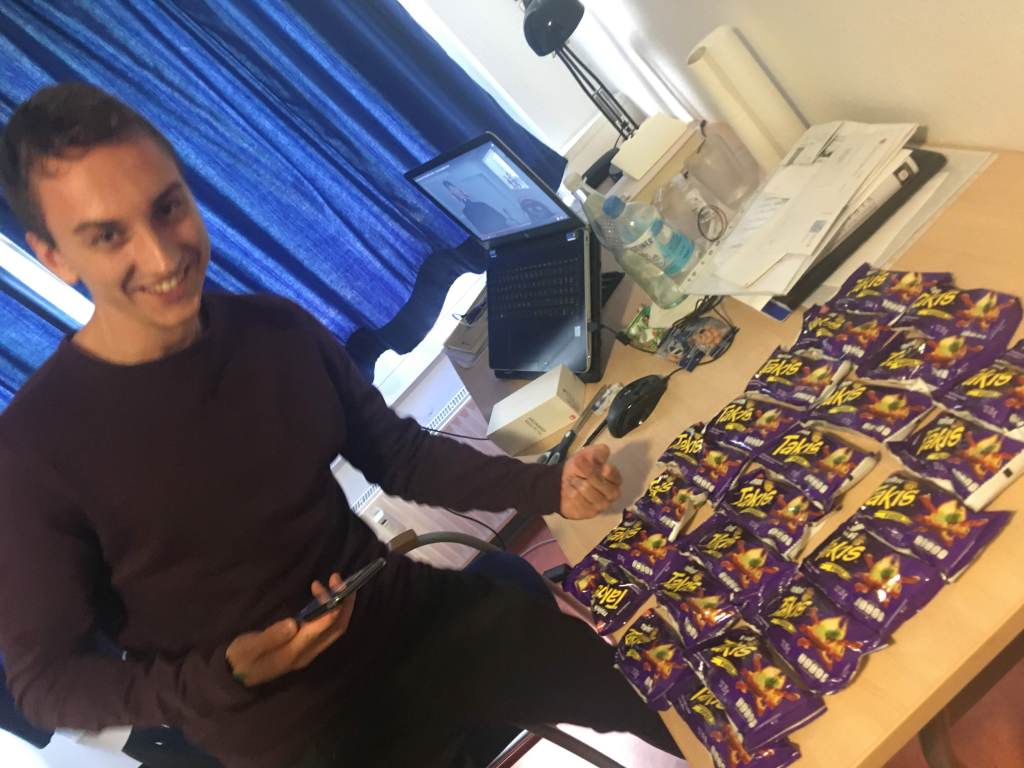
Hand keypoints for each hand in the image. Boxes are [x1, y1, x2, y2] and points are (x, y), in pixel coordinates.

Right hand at [225, 573, 354, 686]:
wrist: (236, 674)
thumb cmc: (242, 658)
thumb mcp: (249, 648)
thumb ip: (270, 637)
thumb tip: (292, 624)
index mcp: (294, 653)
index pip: (320, 631)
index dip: (330, 610)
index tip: (331, 589)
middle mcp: (307, 653)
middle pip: (337, 628)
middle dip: (344, 603)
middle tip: (337, 578)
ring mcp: (309, 649)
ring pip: (334, 627)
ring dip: (339, 604)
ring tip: (331, 581)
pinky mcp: (306, 645)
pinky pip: (327, 626)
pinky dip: (331, 608)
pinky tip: (322, 594)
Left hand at [559, 443, 621, 519]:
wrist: (561, 483)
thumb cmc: (579, 469)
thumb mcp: (588, 454)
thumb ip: (598, 451)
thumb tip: (604, 452)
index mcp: (615, 479)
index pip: (615, 476)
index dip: (606, 470)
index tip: (599, 465)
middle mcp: (612, 494)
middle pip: (601, 484)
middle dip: (587, 473)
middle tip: (578, 466)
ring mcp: (601, 505)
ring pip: (588, 491)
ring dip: (577, 482)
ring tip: (574, 480)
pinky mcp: (590, 513)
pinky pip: (579, 501)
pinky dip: (572, 493)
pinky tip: (571, 491)